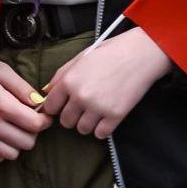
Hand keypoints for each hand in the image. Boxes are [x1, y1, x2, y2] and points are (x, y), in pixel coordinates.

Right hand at [0, 59, 50, 161]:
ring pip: (13, 153)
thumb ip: (22, 88)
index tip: (43, 113)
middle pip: (28, 142)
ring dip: (18, 141)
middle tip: (27, 118)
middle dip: (33, 131)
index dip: (45, 120)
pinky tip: (0, 133)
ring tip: (12, 126)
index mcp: (0, 105)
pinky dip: (3, 148)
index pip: (36, 125)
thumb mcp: (0, 70)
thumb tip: (40, 103)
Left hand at [41, 28, 172, 139]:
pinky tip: (105, 119)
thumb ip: (60, 76)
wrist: (139, 55)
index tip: (62, 106)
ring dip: (86, 124)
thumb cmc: (108, 53)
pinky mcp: (115, 115)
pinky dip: (101, 129)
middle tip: (80, 109)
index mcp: (69, 81)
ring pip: (82, 130)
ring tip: (94, 113)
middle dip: (71, 117)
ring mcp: (98, 107)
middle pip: (65, 121)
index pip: (50, 107)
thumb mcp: (79, 59)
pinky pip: (100, 134)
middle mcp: (81, 96)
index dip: (55, 107)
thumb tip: (47, 92)